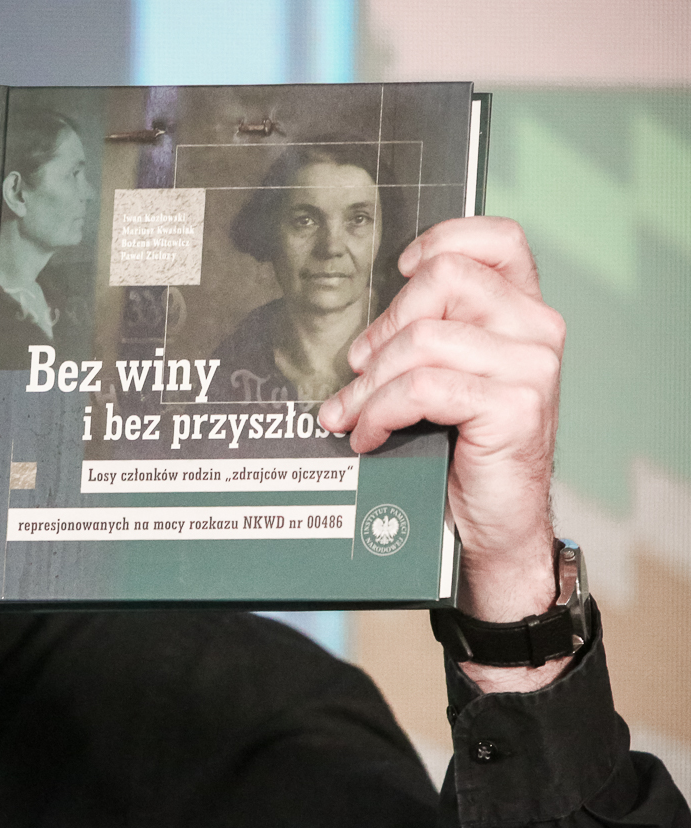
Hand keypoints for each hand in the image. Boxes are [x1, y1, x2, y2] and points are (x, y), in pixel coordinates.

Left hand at [319, 217, 567, 690]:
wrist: (492, 526)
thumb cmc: (462, 451)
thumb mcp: (444, 380)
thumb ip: (425, 337)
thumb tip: (360, 328)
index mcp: (522, 312)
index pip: (497, 239)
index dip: (441, 239)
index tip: (398, 270)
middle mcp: (536, 330)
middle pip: (441, 281)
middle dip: (381, 328)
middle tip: (356, 372)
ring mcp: (531, 367)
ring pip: (422, 338)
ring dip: (369, 382)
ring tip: (352, 414)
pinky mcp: (515, 407)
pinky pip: (423, 387)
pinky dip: (380, 412)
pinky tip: (368, 436)